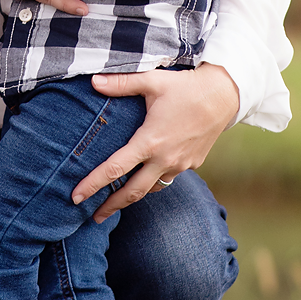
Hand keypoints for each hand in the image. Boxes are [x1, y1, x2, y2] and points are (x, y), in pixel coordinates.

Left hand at [70, 63, 240, 220]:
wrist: (224, 95)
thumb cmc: (185, 87)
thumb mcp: (152, 81)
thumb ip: (121, 83)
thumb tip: (93, 81)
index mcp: (150, 142)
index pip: (115, 169)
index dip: (93, 185)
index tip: (76, 197)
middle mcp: (164, 159)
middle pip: (132, 193)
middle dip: (110, 207)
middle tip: (93, 218)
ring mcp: (180, 165)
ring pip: (152, 188)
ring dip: (133, 196)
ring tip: (117, 203)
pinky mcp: (192, 164)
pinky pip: (168, 177)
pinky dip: (154, 180)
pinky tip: (147, 178)